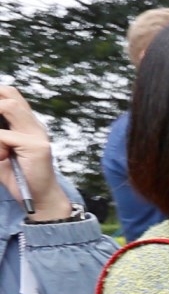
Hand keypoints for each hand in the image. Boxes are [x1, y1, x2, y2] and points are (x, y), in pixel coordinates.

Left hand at [0, 84, 70, 219]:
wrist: (39, 199)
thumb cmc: (16, 177)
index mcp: (26, 124)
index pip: (10, 95)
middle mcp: (34, 125)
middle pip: (10, 94)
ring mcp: (37, 134)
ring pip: (8, 107)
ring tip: (0, 149)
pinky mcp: (36, 146)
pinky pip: (3, 136)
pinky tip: (2, 158)